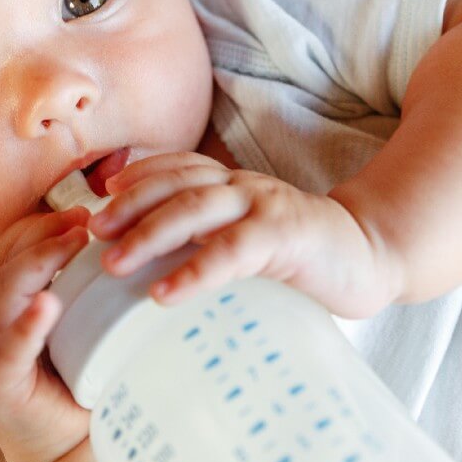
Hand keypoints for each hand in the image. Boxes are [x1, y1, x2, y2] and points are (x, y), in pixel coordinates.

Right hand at [0, 207, 98, 461]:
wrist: (66, 450)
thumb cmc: (80, 381)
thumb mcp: (85, 323)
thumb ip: (95, 286)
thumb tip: (144, 242)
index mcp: (11, 298)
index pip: (14, 243)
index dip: (45, 220)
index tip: (86, 210)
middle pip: (6, 257)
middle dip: (44, 232)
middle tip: (86, 220)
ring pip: (3, 291)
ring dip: (39, 262)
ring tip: (72, 245)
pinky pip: (7, 347)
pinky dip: (26, 325)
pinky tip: (46, 306)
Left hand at [88, 152, 403, 318]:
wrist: (370, 258)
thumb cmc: (300, 255)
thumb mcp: (248, 237)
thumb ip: (210, 237)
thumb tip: (152, 266)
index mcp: (232, 184)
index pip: (176, 166)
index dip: (136, 177)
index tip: (98, 197)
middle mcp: (243, 186)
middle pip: (176, 183)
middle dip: (129, 205)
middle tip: (92, 233)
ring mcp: (264, 206)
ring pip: (196, 208)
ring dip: (149, 234)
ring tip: (113, 265)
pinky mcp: (286, 237)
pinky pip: (232, 251)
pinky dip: (194, 270)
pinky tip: (165, 294)